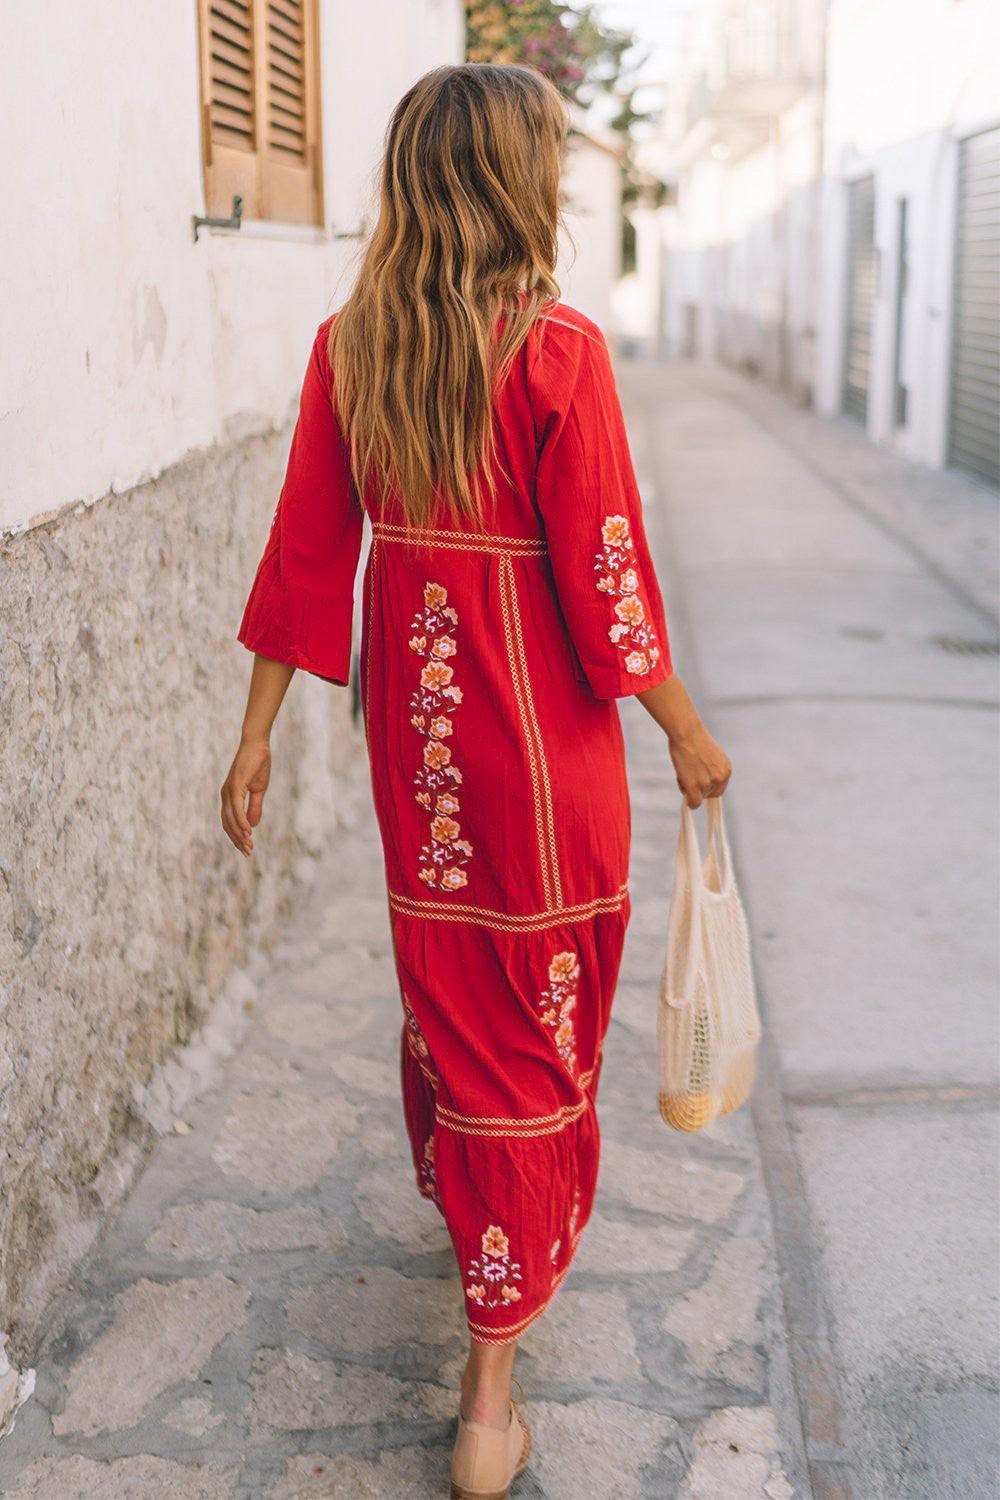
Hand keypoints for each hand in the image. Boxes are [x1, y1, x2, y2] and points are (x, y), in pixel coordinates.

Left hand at [221, 737, 271, 856]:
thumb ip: (254, 807)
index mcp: (230, 796)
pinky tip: (248, 831)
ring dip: (239, 834)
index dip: (237, 836)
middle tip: (248, 853)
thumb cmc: (258, 763)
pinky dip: (241, 821)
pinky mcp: (235, 785)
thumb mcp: (259, 790)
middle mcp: (226, 795)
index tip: (247, 849)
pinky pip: (236, 808)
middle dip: (237, 840)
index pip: (230, 822)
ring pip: (231, 819)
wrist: (257, 744)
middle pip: (228, 824)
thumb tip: (253, 825)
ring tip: (248, 846)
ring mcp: (228, 790)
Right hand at [668, 724, 731, 808]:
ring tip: (684, 771)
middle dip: (701, 790)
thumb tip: (703, 782)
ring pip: (700, 798)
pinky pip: (694, 803)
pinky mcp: (695, 787)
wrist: (686, 733)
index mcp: (726, 769)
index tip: (699, 781)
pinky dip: (689, 801)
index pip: (720, 788)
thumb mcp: (710, 755)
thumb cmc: (693, 739)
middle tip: (689, 777)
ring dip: (690, 789)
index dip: (708, 786)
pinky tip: (684, 786)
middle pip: (711, 795)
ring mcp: (708, 783)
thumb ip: (711, 769)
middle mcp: (721, 777)